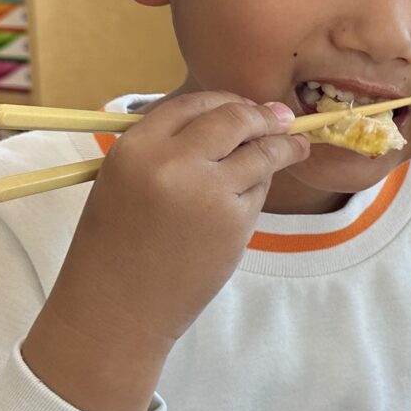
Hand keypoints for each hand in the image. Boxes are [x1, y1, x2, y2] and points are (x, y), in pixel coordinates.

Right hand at [25, 92, 311, 410]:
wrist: (116, 310)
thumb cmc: (115, 250)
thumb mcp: (123, 184)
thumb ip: (166, 151)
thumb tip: (226, 122)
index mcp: (135, 147)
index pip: (194, 103)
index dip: (227, 100)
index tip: (245, 105)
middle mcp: (172, 161)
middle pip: (235, 119)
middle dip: (263, 117)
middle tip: (282, 119)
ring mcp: (207, 191)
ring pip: (259, 153)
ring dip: (282, 148)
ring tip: (296, 146)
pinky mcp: (233, 222)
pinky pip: (259, 191)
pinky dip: (262, 188)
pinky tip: (257, 193)